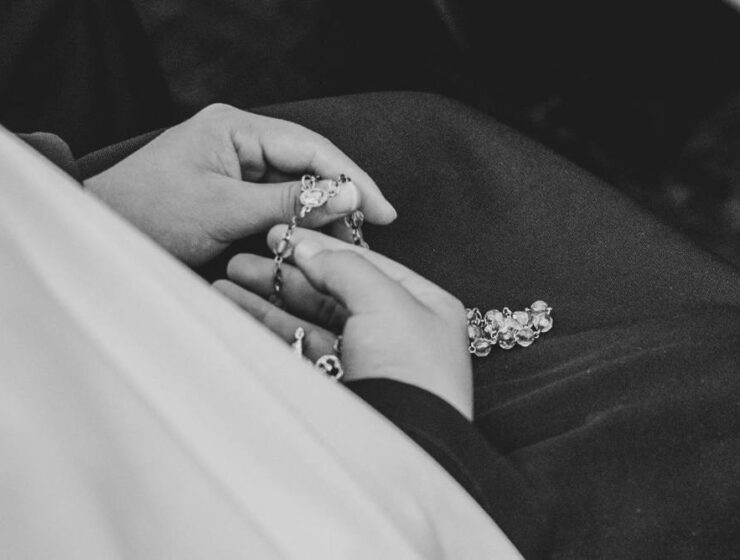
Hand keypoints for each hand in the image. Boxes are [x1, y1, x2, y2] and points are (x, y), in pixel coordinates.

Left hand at [84, 104, 395, 264]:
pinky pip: (275, 199)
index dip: (352, 179)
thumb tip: (348, 195)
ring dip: (321, 211)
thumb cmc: (150, 214)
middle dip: (341, 196)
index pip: (311, 147)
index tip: (384, 210)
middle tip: (373, 230)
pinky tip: (316, 237)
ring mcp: (235, 162)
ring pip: (295, 184)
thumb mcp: (226, 210)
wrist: (101, 233)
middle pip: (308, 163)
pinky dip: (297, 219)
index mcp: (236, 127)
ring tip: (350, 239)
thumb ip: (290, 202)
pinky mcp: (231, 187)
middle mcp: (240, 138)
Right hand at [213, 228, 472, 418]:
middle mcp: (397, 332)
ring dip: (268, 302)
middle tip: (243, 261)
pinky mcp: (339, 389)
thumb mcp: (384, 301)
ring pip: (309, 322)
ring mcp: (366, 363)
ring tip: (225, 284)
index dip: (321, 248)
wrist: (405, 446)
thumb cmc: (411, 369)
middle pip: (332, 293)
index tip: (281, 235)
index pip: (365, 265)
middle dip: (286, 276)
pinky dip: (269, 331)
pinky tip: (236, 314)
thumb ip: (343, 267)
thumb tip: (307, 246)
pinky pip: (299, 351)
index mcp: (423, 305)